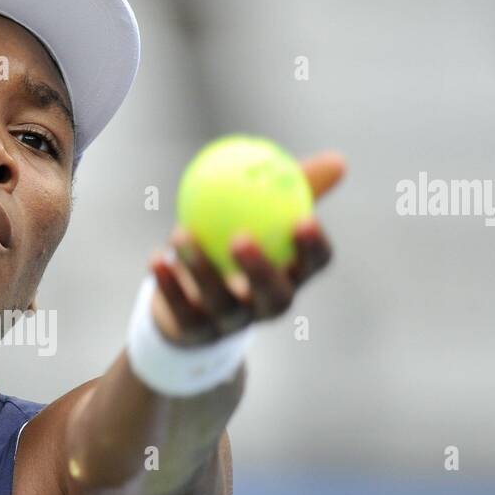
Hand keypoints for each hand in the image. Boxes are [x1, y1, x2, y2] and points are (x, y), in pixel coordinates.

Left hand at [148, 151, 345, 344]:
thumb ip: (295, 187)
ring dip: (200, 268)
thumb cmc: (236, 243)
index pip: (314, 266)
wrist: (193, 298)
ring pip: (221, 302)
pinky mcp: (196, 333)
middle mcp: (267, 305)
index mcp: (291, 277)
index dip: (313, 248)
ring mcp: (232, 323)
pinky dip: (168, 284)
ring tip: (181, 234)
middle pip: (273, 296)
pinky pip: (182, 311)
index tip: (304, 219)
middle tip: (240, 237)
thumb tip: (338, 161)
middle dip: (260, 271)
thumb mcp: (264, 214)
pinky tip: (156, 257)